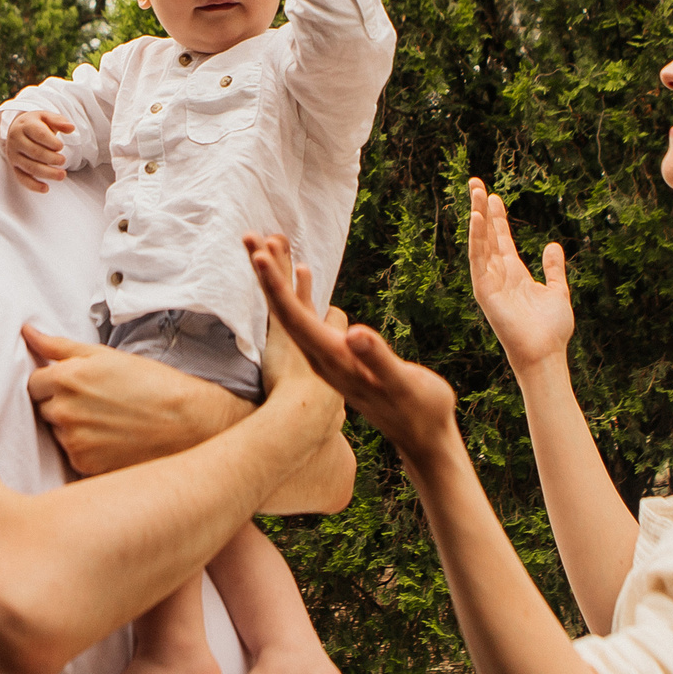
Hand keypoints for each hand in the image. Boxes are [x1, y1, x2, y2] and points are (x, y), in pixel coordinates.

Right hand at [5, 111, 74, 192]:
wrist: (18, 128)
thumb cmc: (36, 123)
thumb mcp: (47, 117)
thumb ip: (59, 121)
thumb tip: (71, 128)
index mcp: (25, 125)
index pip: (39, 134)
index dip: (52, 142)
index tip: (61, 146)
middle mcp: (16, 140)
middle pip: (35, 152)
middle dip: (52, 158)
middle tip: (63, 161)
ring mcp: (14, 155)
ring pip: (30, 167)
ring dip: (47, 173)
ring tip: (62, 175)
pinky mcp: (14, 167)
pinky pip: (22, 178)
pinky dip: (33, 185)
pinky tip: (46, 188)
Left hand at [22, 326, 243, 474]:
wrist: (188, 423)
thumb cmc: (150, 384)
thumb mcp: (105, 355)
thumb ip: (58, 346)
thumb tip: (27, 332)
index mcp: (66, 378)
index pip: (34, 382)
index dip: (54, 383)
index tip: (78, 386)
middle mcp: (63, 411)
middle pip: (42, 409)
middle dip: (60, 405)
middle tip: (96, 403)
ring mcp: (73, 441)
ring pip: (56, 433)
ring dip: (72, 428)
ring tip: (107, 422)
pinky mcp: (84, 466)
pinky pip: (71, 456)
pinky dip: (85, 449)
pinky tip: (111, 441)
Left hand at [245, 232, 459, 465]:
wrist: (422, 436)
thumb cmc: (419, 410)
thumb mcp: (402, 385)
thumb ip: (378, 359)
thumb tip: (354, 333)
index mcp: (335, 360)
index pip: (295, 319)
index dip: (277, 287)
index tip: (261, 257)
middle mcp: (323, 358)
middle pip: (284, 312)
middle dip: (268, 275)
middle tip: (250, 237)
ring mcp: (327, 357)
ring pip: (293, 313)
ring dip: (279, 280)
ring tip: (266, 245)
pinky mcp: (336, 355)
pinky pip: (309, 317)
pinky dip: (300, 292)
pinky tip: (300, 273)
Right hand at [466, 177, 573, 377]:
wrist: (546, 353)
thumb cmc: (552, 329)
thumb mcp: (558, 291)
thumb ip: (553, 269)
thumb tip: (552, 245)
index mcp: (515, 274)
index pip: (502, 239)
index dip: (497, 218)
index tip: (494, 196)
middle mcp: (499, 275)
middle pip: (487, 235)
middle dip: (481, 209)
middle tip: (476, 183)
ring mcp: (490, 282)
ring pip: (481, 243)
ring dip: (477, 217)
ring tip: (475, 192)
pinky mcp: (484, 291)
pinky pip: (477, 260)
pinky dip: (476, 239)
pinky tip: (476, 219)